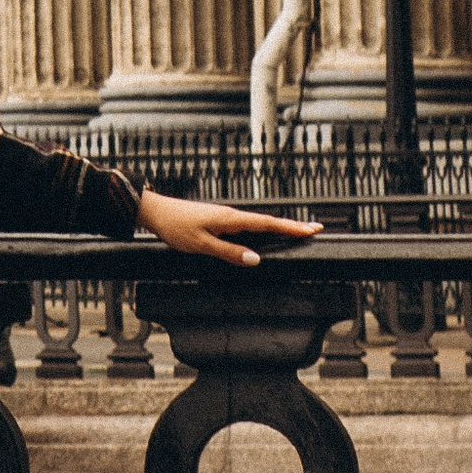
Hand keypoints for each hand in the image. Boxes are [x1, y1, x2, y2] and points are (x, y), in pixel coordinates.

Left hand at [136, 190, 322, 269]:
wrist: (156, 212)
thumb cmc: (176, 227)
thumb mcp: (202, 245)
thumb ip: (229, 252)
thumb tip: (255, 260)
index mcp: (231, 218)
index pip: (268, 224)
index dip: (291, 228)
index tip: (311, 229)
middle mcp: (232, 215)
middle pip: (268, 222)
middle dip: (292, 226)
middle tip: (315, 229)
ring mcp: (227, 217)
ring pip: (259, 224)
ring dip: (279, 227)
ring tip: (298, 232)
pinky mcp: (220, 221)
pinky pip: (248, 226)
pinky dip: (263, 229)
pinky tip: (265, 235)